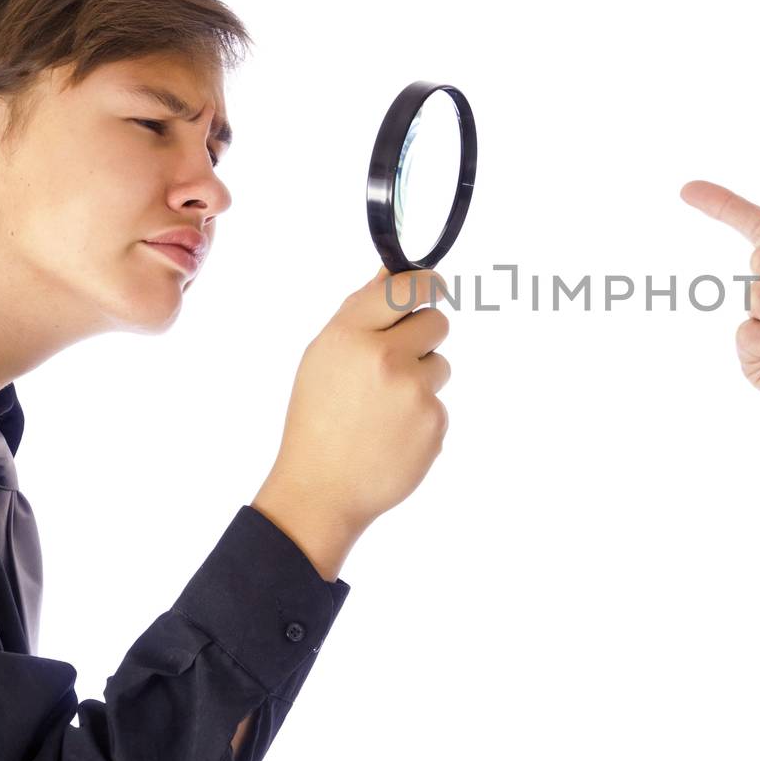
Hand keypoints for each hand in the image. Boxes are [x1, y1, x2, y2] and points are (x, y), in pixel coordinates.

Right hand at [266, 266, 451, 536]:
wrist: (321, 488)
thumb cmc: (317, 417)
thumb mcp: (324, 355)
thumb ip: (361, 311)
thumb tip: (394, 271)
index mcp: (351, 335)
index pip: (408, 287)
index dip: (428, 284)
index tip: (434, 287)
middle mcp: (385, 357)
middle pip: (437, 322)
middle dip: (424, 336)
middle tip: (397, 361)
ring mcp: (414, 392)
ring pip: (442, 365)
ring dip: (422, 379)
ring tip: (384, 408)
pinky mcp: (434, 423)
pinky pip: (440, 403)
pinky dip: (422, 416)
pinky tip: (392, 434)